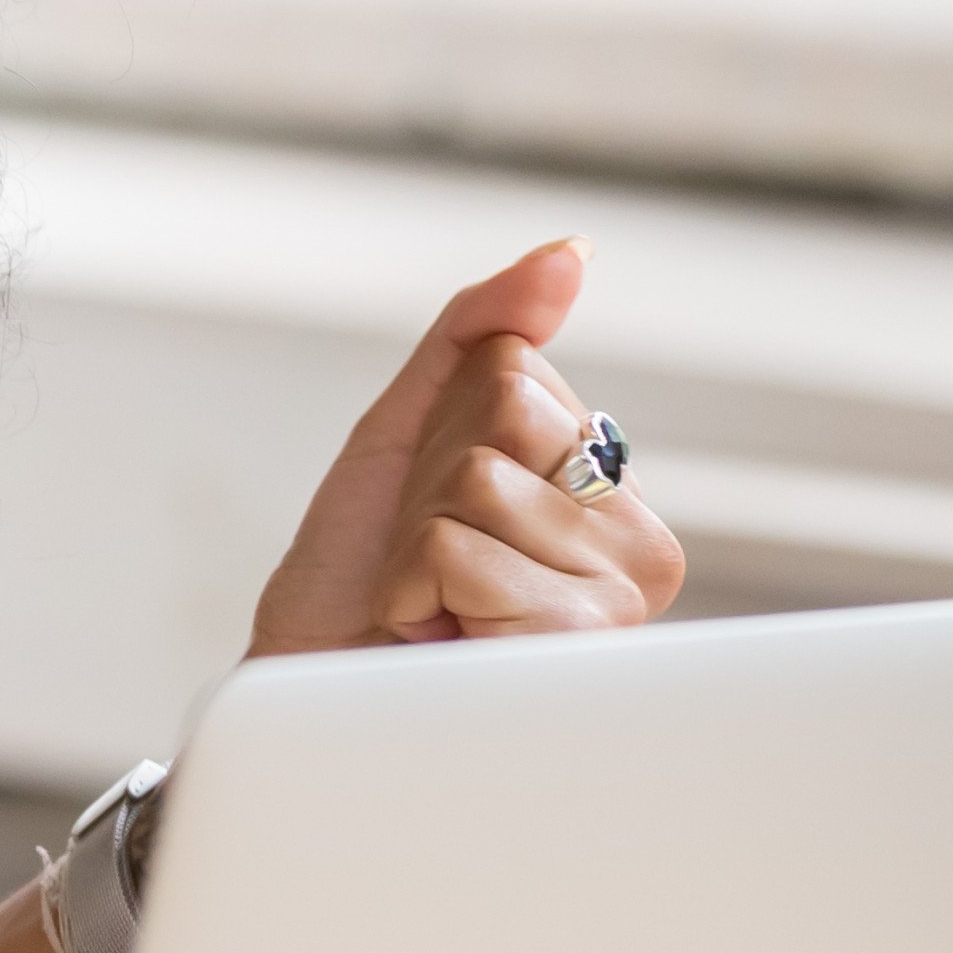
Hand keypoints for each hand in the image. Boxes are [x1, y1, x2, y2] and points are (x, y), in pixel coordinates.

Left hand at [244, 239, 683, 658]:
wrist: (315, 698)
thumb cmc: (361, 581)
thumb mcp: (409, 433)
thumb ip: (484, 333)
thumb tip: (573, 254)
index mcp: (609, 488)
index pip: (518, 376)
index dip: (440, 435)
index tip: (431, 515)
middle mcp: (637, 549)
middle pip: (506, 420)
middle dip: (425, 489)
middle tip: (423, 569)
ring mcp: (614, 605)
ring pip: (477, 483)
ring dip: (413, 549)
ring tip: (427, 610)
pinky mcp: (573, 650)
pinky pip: (458, 552)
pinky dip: (411, 591)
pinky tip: (436, 645)